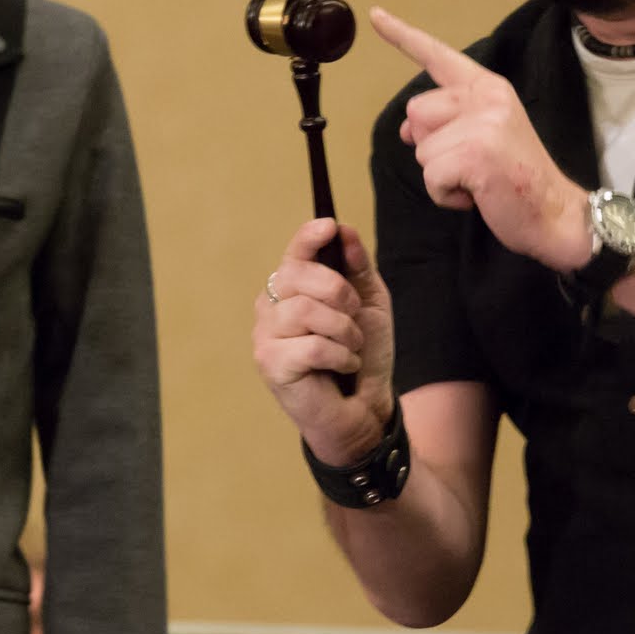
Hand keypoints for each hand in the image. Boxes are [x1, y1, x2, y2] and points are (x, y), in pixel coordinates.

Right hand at [253, 219, 394, 462]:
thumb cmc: (361, 353)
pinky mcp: (269, 363)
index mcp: (293, 288)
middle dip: (338, 291)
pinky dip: (339, 355)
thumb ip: (358, 268)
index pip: (294, 253)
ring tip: (351, 346)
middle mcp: (271, 306)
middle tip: (355, 315)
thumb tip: (344, 231)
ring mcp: (265, 334)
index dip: (307, 237)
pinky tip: (344, 365)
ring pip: (304, 311)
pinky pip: (309, 345)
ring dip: (343, 329)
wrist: (364, 405)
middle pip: (296, 276)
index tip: (328, 227)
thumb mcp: (369, 304)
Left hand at [370, 6, 590, 272]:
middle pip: (416, 111)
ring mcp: (483, 123)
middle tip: (471, 161)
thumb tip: (407, 129)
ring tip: (477, 179)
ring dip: (440, 174)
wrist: (556, 215)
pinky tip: (476, 194)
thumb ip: (446, 122)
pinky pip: (430, 176)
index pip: (439, 56)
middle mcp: (487, 97)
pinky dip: (445, 195)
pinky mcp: (475, 153)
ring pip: (421, 148)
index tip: (376, 15)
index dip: (403, 36)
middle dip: (431, 144)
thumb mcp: (483, 137)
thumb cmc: (516, 180)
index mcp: (489, 87)